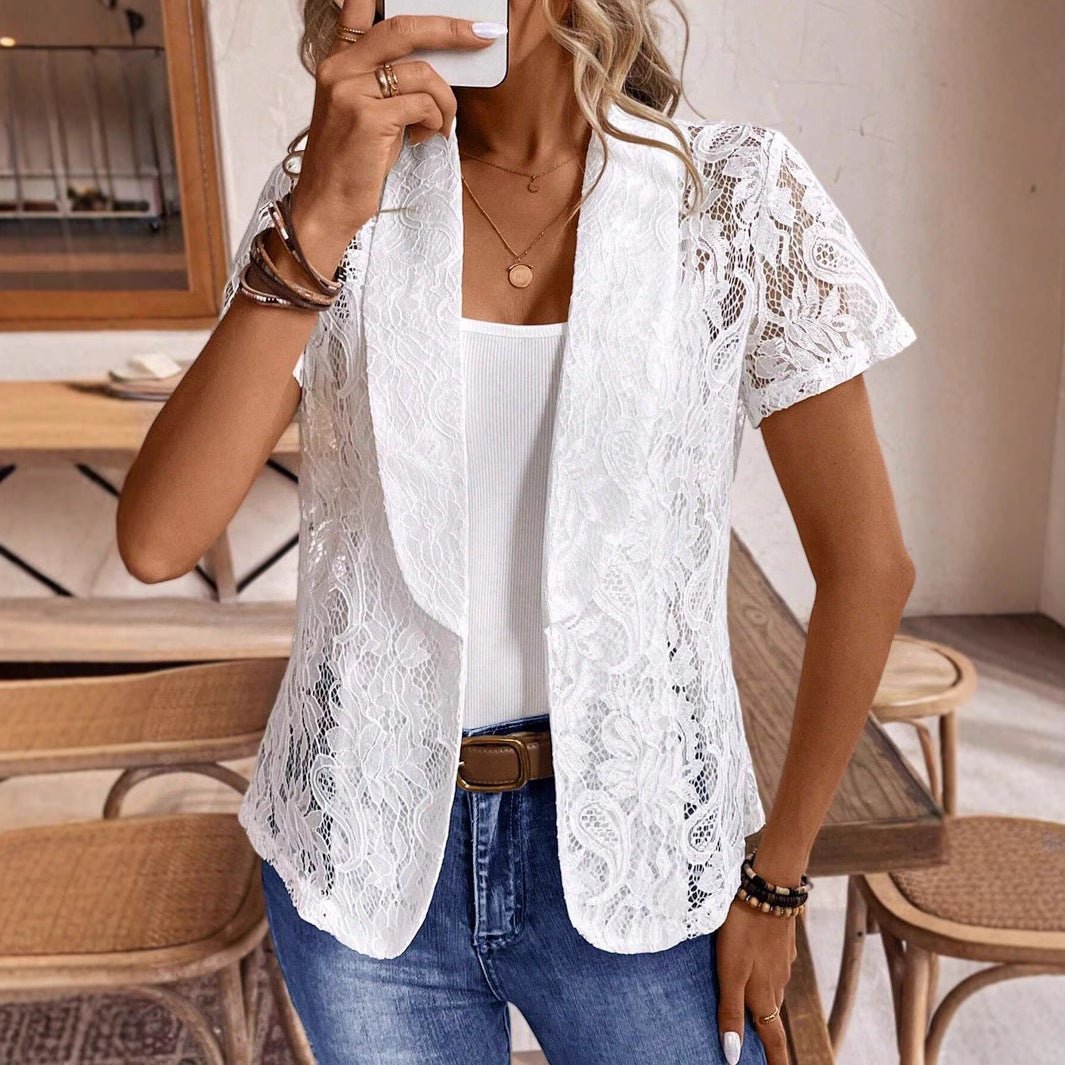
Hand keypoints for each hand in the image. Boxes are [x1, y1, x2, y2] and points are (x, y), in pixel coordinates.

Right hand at [286, 0, 500, 274]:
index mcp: (337, 61)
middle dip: (450, 29)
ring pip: (422, 73)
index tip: (441, 10)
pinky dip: (435, 122)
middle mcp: (340, 69)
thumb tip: (435, 68)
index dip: (397, 0)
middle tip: (482, 35)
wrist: (327, 204)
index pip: (360, 8)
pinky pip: (422, 105)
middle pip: (403, 28)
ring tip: (440, 125)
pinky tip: (426, 138)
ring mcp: (351, 91)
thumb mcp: (364, 111)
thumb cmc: (351, 164)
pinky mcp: (368, 118)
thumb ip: (387, 82)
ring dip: (445, 101)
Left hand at [716, 899, 796, 1064]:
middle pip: (772, 1015)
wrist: (767, 888)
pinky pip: (773, 966)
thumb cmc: (742, 930)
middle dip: (767, 1032)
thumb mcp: (730, 972)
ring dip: (764, 1001)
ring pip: (772, 989)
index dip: (777, 1063)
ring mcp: (782, 962)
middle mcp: (777, 982)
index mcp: (764, 995)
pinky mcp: (781, 943)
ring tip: (752, 1006)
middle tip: (760, 1047)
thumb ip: (731, 1010)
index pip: (774, 1039)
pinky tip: (753, 963)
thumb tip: (732, 1055)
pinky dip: (765, 974)